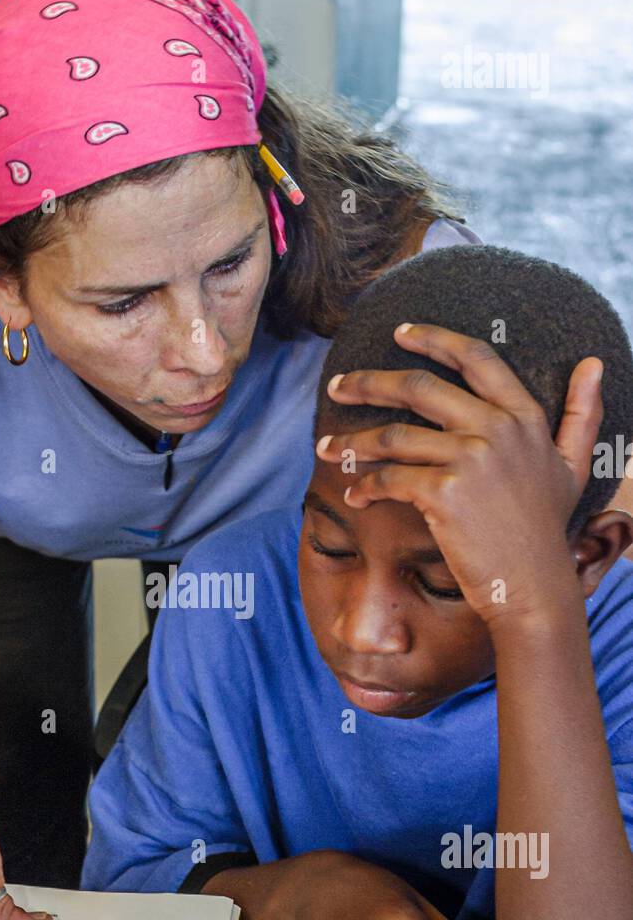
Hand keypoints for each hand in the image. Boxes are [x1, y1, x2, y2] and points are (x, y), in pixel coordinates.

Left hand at [316, 325, 603, 627]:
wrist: (533, 588)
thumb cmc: (545, 531)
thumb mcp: (573, 466)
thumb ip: (581, 413)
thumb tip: (594, 364)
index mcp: (524, 417)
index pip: (476, 357)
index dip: (434, 338)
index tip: (399, 332)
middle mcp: (497, 429)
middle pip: (420, 387)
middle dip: (370, 382)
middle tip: (338, 385)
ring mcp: (470, 459)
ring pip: (394, 436)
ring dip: (352, 441)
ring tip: (325, 446)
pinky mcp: (443, 493)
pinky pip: (390, 479)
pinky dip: (365, 487)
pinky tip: (354, 496)